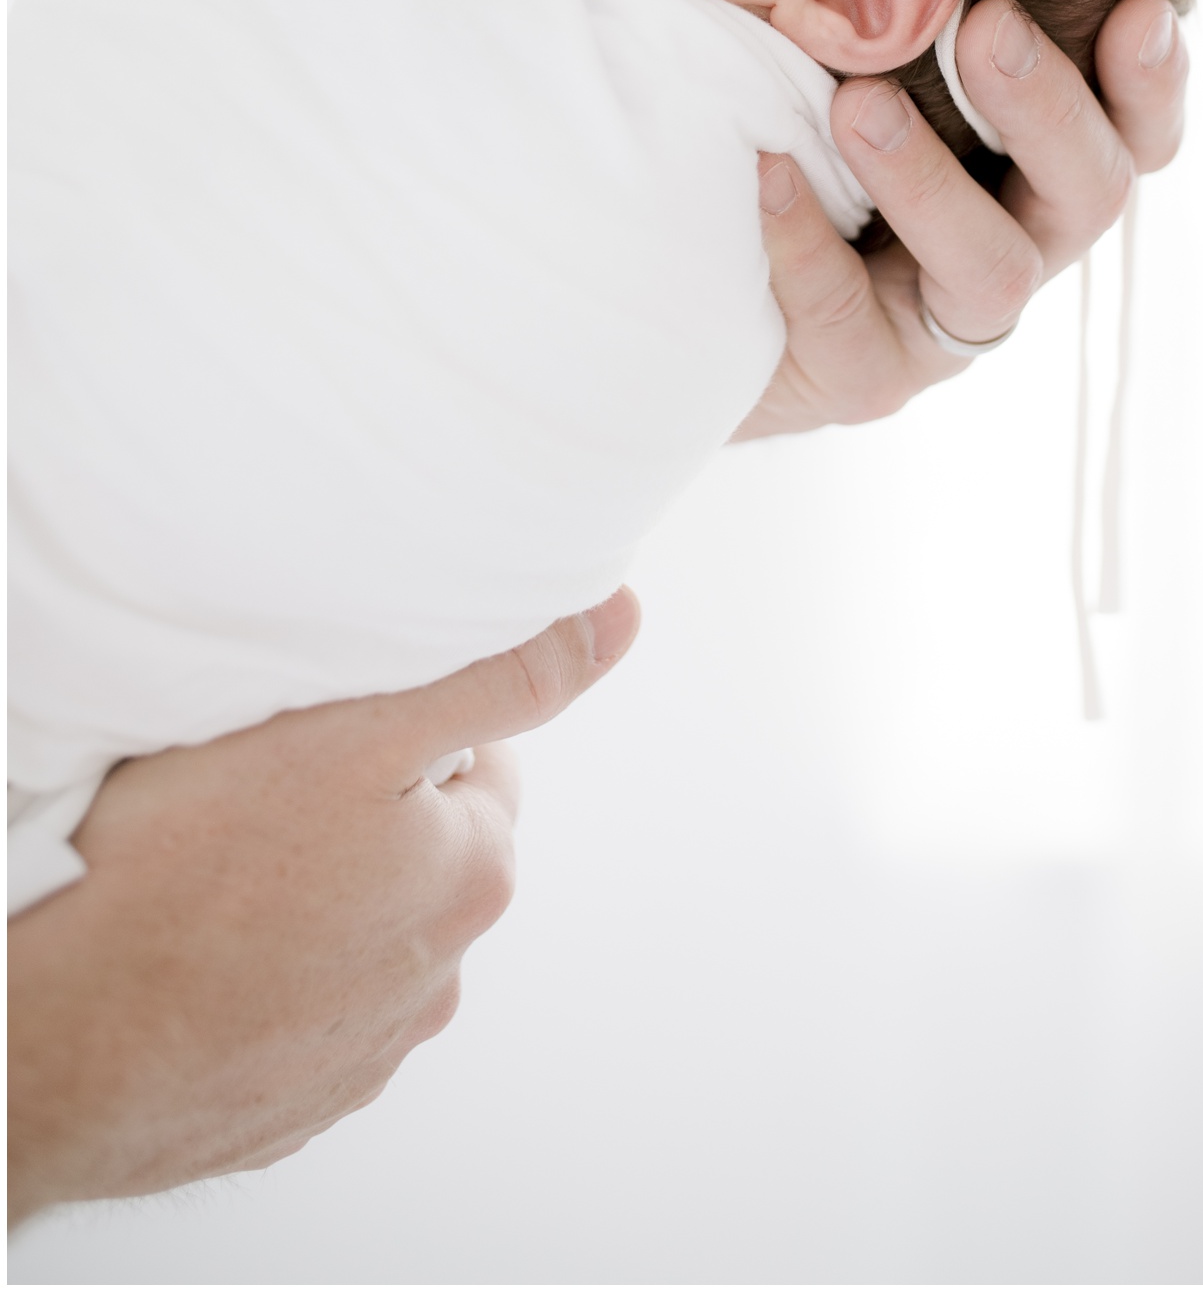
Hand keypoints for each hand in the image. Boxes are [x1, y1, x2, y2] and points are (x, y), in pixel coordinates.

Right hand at [7, 588, 640, 1226]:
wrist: (65, 1041)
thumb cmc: (197, 876)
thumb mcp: (366, 733)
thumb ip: (504, 674)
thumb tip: (617, 617)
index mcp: (474, 877)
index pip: (477, 762)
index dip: (403, 726)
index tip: (332, 726)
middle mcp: (438, 981)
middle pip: (420, 851)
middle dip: (365, 815)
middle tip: (267, 790)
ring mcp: (359, 1055)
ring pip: (357, 934)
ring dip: (315, 901)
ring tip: (224, 873)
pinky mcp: (283, 1106)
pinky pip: (292, 1012)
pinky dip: (263, 978)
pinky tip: (203, 951)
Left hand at [738, 0, 1186, 437]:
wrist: (684, 289)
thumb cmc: (786, 126)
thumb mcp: (847, 53)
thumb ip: (898, 0)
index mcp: (1036, 168)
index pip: (1135, 132)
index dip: (1154, 81)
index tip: (1138, 7)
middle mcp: (1017, 244)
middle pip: (1092, 194)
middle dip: (1047, 108)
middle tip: (988, 25)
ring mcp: (947, 323)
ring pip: (990, 269)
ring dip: (929, 180)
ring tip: (858, 105)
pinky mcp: (866, 376)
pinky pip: (850, 320)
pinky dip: (807, 241)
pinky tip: (766, 172)